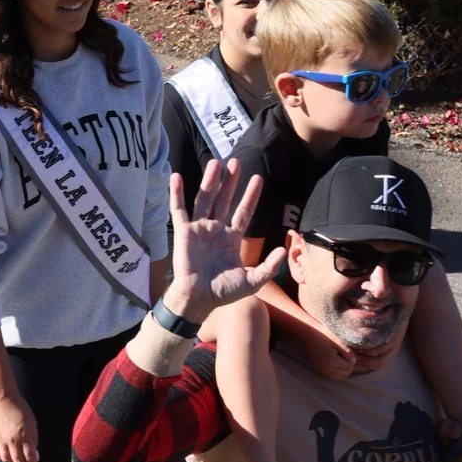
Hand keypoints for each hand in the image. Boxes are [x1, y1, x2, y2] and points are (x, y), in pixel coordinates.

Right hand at [0, 390, 39, 461]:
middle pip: (18, 461)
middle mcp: (12, 440)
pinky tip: (5, 457)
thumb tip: (35, 454)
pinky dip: (1, 458)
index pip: (30, 458)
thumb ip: (34, 439)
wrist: (2, 398)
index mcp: (24, 437)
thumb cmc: (20, 408)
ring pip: (6, 460)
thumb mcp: (32, 423)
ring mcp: (0, 440)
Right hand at [162, 158, 274, 324]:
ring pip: (205, 199)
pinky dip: (177, 194)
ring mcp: (199, 229)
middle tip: (235, 161)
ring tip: (216, 164)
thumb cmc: (223, 293)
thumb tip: (284, 251)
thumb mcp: (252, 281)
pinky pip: (180, 210)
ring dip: (209, 182)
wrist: (199, 300)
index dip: (251, 196)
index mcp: (231, 238)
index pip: (243, 212)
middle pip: (224, 199)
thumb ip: (268, 267)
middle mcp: (216, 229)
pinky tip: (177, 177)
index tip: (258, 179)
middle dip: (230, 181)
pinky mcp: (184, 232)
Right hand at [270, 306, 356, 378]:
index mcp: (331, 362)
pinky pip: (331, 374)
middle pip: (345, 374)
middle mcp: (326, 369)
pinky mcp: (318, 368)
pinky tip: (336, 360)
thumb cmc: (325, 334)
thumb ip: (347, 353)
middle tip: (347, 355)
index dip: (352, 359)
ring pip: (338, 376)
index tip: (348, 350)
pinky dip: (336, 370)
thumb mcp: (339, 342)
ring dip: (343, 370)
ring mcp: (321, 369)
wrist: (310, 332)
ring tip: (342, 358)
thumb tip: (353, 362)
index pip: (349, 367)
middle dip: (348, 366)